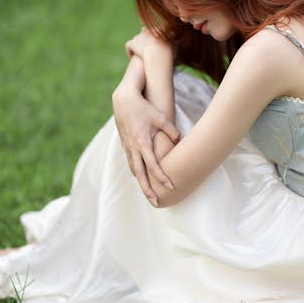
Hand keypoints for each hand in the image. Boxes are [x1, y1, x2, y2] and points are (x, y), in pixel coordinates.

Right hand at [112, 85, 179, 204]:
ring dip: (141, 182)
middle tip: (155, 202)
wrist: (123, 100)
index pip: (153, 166)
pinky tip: (141, 176)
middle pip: (139, 174)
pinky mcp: (125, 144)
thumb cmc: (144, 107)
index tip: (171, 187)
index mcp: (142, 143)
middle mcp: (133, 148)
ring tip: (149, 194)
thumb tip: (179, 141)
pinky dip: (136, 172)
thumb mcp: (160, 117)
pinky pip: (130, 162)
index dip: (162, 178)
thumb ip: (171, 131)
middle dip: (147, 189)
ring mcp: (127, 147)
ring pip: (133, 169)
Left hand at [125, 28, 172, 60]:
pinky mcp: (131, 43)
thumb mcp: (174, 45)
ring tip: (138, 54)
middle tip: (145, 47)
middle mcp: (146, 31)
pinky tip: (132, 57)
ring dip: (137, 45)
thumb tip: (179, 38)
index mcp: (157, 30)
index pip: (154, 30)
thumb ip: (176, 41)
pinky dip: (129, 51)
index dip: (154, 36)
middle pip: (144, 32)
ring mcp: (138, 37)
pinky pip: (128, 46)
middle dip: (144, 38)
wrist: (156, 56)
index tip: (154, 43)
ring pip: (136, 39)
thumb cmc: (167, 53)